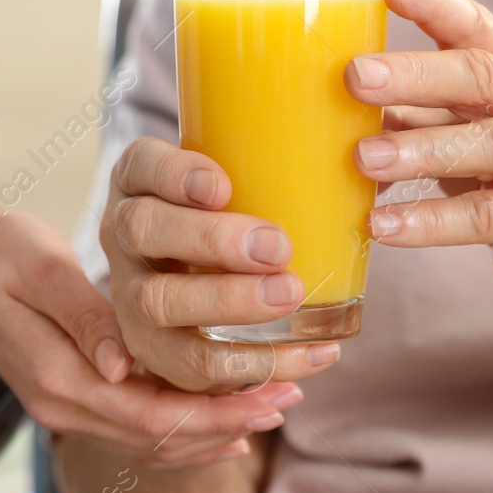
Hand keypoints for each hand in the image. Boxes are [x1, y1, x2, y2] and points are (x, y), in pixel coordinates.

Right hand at [0, 209, 301, 468]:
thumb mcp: (42, 268)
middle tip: (291, 397)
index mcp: (58, 379)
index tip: (274, 393)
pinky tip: (224, 418)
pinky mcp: (75, 391)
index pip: (154, 418)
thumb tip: (123, 365)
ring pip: (154, 441)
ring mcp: (67, 405)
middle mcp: (63, 406)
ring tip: (273, 405)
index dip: (219, 412)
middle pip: (163, 438)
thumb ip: (84, 317)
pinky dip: (187, 427)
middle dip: (232, 422)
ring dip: (216, 427)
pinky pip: (140, 426)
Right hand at [100, 137, 344, 394]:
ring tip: (291, 296)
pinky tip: (316, 353)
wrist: (202, 283)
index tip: (222, 185)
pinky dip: (260, 364)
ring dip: (228, 304)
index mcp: (141, 180)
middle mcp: (124, 234)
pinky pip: (197, 368)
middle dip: (211, 240)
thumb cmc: (239, 211)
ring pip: (160, 303)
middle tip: (277, 248)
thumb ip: (278, 156)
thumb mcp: (243, 173)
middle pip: (145, 231)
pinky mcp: (159, 351)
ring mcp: (133, 296)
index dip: (175, 175)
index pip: (143, 165)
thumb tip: (368, 125)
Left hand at [346, 0, 492, 319]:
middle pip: (484, 76)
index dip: (435, 1)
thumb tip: (336, 98)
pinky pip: (485, 217)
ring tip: (362, 159)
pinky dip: (430, 222)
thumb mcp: (472, 135)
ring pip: (490, 143)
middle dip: (416, 73)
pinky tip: (383, 226)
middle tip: (355, 76)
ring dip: (421, 149)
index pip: (478, 26)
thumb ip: (420, 113)